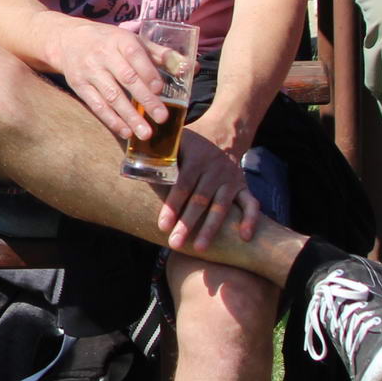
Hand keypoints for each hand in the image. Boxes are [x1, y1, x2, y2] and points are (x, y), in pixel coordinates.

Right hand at [48, 21, 169, 139]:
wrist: (67, 40)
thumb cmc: (109, 42)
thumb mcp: (132, 40)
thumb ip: (161, 54)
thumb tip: (192, 68)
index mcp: (120, 41)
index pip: (135, 55)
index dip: (148, 73)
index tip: (160, 89)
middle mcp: (103, 55)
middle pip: (126, 79)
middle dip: (145, 100)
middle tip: (162, 118)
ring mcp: (89, 72)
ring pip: (111, 96)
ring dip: (129, 116)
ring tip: (145, 133)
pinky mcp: (79, 86)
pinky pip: (96, 105)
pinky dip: (111, 120)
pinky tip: (125, 131)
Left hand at [154, 124, 258, 253]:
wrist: (223, 131)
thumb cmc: (190, 141)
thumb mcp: (174, 138)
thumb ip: (156, 149)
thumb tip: (129, 154)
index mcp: (197, 159)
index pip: (183, 185)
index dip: (172, 206)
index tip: (162, 225)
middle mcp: (216, 170)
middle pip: (201, 201)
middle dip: (187, 224)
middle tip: (175, 244)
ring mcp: (231, 180)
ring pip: (222, 207)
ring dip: (211, 229)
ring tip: (200, 249)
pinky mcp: (243, 186)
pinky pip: (251, 204)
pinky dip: (251, 220)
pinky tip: (245, 238)